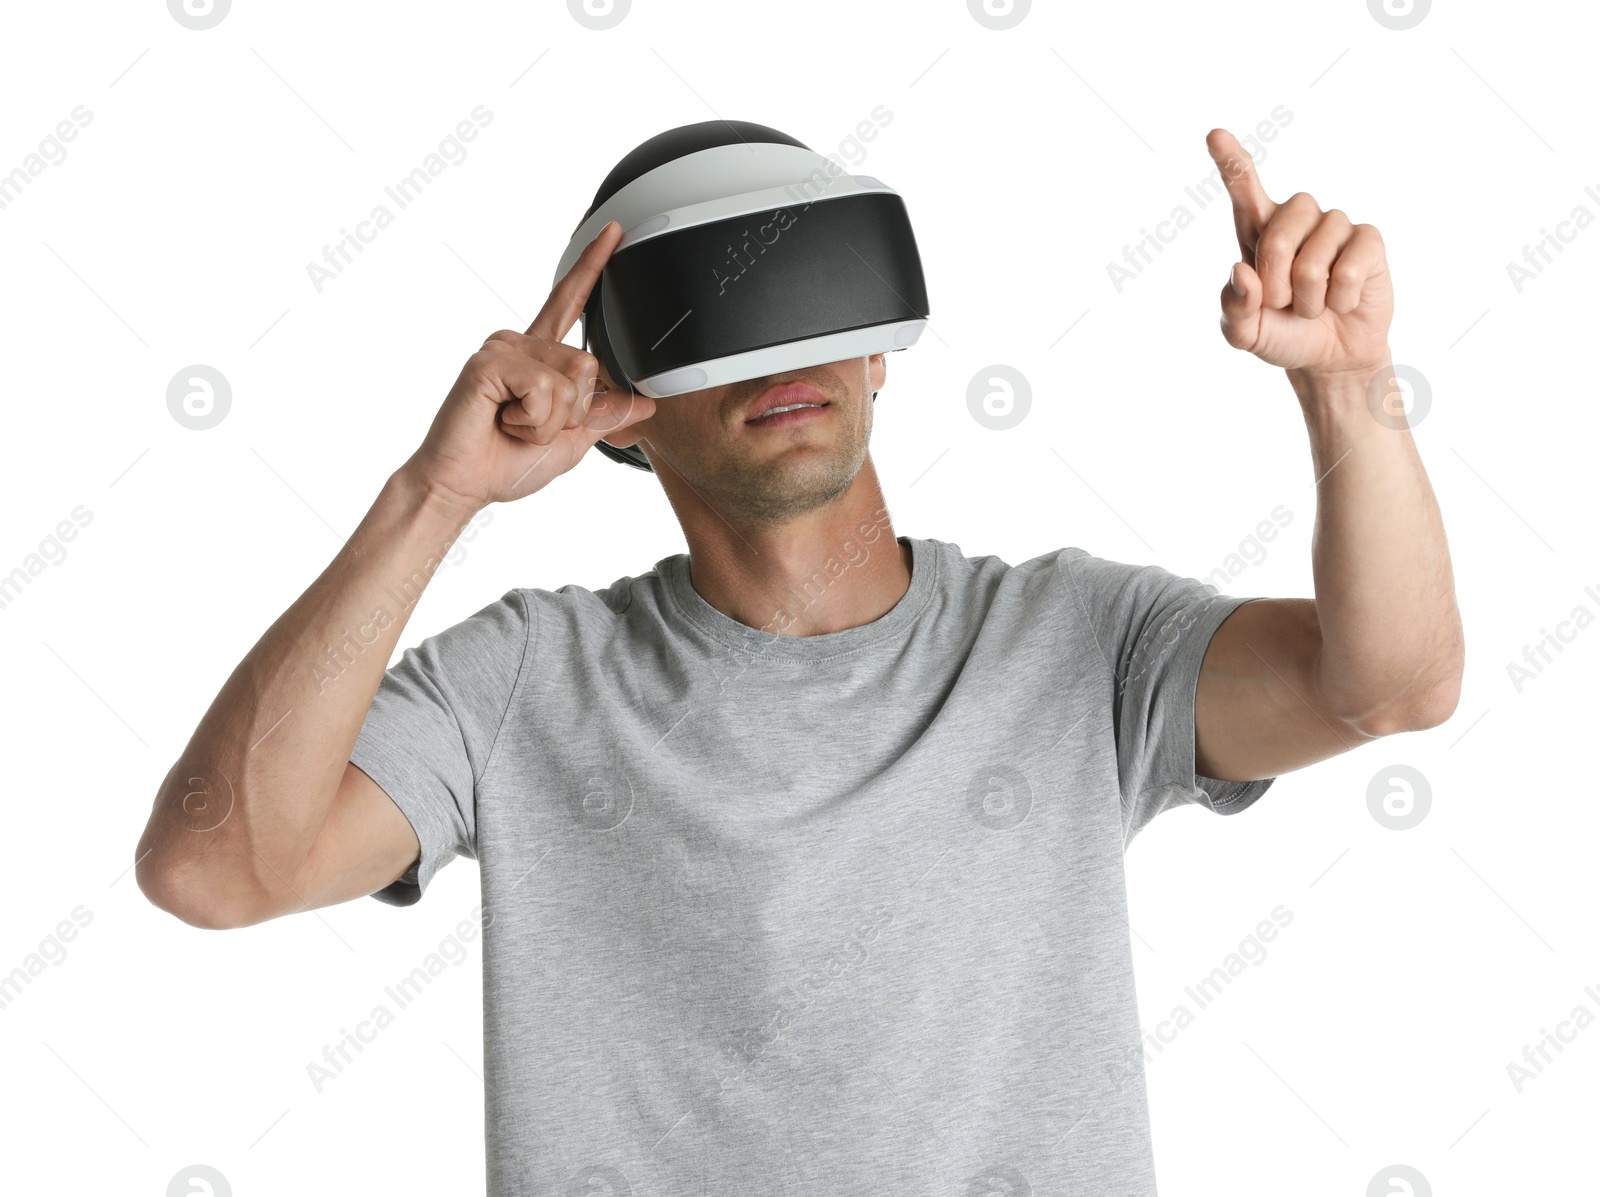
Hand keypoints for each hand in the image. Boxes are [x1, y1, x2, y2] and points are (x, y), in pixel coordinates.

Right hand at [401, 220, 655, 509]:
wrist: (464, 485)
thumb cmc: (506, 462)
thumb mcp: (573, 440)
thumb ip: (606, 415)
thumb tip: (647, 401)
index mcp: (539, 356)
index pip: (570, 303)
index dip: (593, 268)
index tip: (612, 232)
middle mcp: (520, 343)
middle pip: (588, 363)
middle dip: (571, 412)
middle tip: (530, 426)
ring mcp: (503, 348)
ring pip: (571, 378)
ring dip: (551, 421)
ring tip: (513, 425)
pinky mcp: (489, 361)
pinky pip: (544, 388)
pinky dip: (533, 421)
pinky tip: (502, 422)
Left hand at [1207, 128, 1393, 382]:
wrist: (1328, 358)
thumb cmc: (1283, 334)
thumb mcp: (1245, 333)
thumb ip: (1233, 309)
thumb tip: (1242, 273)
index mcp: (1258, 232)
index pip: (1245, 190)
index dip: (1232, 162)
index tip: (1215, 135)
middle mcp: (1297, 220)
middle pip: (1278, 235)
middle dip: (1276, 283)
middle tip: (1284, 303)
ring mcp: (1334, 226)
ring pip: (1314, 260)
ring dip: (1309, 299)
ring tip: (1314, 304)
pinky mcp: (1368, 240)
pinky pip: (1349, 270)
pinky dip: (1340, 299)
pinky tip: (1344, 301)